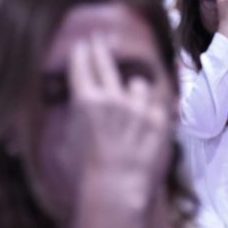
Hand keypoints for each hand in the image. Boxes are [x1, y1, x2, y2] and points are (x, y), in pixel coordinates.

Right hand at [45, 37, 170, 214]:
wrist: (114, 188)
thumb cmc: (84, 170)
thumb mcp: (68, 139)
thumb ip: (77, 115)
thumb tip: (80, 103)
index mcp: (84, 101)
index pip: (81, 66)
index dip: (81, 52)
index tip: (82, 44)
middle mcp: (111, 97)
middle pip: (105, 64)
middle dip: (100, 48)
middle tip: (98, 39)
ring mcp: (137, 106)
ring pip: (137, 84)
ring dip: (132, 88)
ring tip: (130, 99)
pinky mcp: (158, 119)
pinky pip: (156, 103)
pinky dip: (152, 107)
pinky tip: (148, 115)